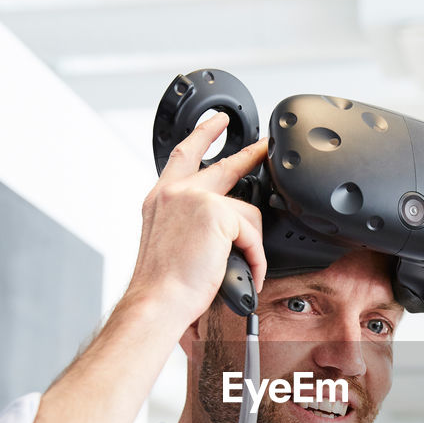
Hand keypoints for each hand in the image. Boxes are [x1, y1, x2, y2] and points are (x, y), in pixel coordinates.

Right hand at [126, 113, 268, 320]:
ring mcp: (195, 198)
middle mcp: (175, 192)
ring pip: (246, 212)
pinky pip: (252, 233)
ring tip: (244, 268)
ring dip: (251, 244)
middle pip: (221, 164)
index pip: (184, 156)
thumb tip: (223, 227)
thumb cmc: (163, 284)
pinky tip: (247, 272)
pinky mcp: (216, 212)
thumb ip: (190, 222)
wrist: (159, 300)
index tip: (216, 122)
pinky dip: (255, 257)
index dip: (202, 134)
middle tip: (264, 145)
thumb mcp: (170, 242)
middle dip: (248, 153)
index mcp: (161, 199)